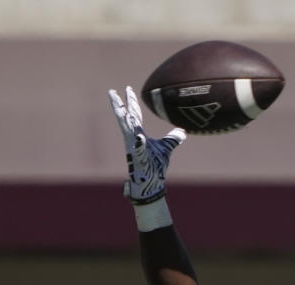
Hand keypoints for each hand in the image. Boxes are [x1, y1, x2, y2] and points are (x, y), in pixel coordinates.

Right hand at [108, 86, 185, 205]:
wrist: (151, 185)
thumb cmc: (155, 168)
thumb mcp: (166, 149)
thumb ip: (172, 140)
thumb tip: (182, 132)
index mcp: (138, 135)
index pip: (134, 115)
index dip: (132, 102)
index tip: (128, 89)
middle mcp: (133, 139)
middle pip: (125, 118)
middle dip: (119, 104)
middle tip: (112, 91)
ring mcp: (133, 148)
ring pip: (126, 129)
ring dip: (121, 117)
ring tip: (116, 104)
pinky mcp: (138, 159)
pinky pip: (138, 149)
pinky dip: (139, 143)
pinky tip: (139, 137)